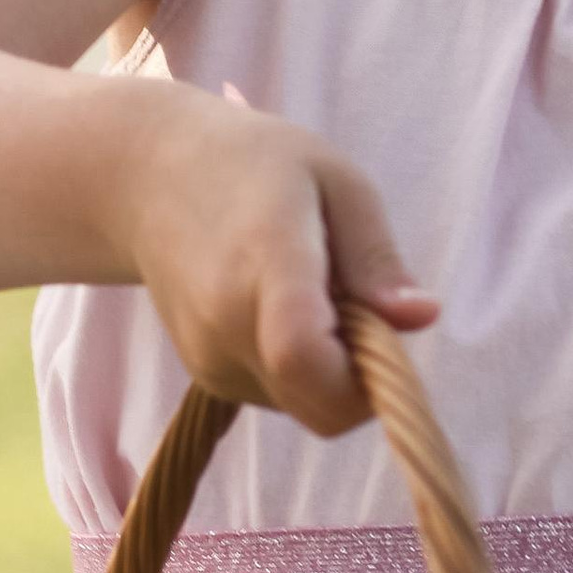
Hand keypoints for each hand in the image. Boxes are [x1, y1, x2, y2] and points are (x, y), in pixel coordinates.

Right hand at [107, 78, 434, 435]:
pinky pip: (283, 397)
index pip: (300, 354)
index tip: (384, 333)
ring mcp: (210, 358)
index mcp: (264, 261)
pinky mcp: (208, 377)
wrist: (147, 180)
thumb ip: (376, 256)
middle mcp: (227, 323)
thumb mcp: (333, 180)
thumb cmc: (255, 164)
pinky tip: (284, 306)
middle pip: (322, 405)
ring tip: (316, 292)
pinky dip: (305, 370)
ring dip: (336, 371)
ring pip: (309, 408)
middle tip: (364, 304)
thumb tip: (424, 317)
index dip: (360, 374)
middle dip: (367, 378)